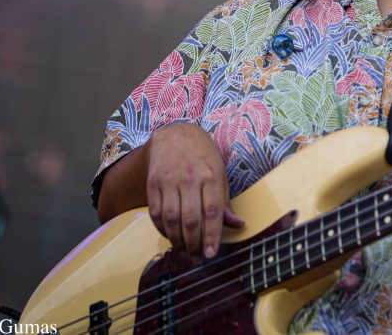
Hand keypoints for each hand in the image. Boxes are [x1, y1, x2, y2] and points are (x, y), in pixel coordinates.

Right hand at [146, 122, 243, 258]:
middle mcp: (190, 178)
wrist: (175, 134)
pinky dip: (163, 230)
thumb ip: (225, 201)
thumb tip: (237, 224)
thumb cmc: (203, 156)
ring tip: (185, 252)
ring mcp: (169, 181)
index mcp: (211, 175)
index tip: (212, 253)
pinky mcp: (153, 184)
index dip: (212, 235)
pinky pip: (156, 214)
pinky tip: (171, 237)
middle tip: (198, 258)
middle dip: (194, 244)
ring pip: (171, 219)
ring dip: (178, 241)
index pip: (212, 211)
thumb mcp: (220, 173)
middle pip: (191, 219)